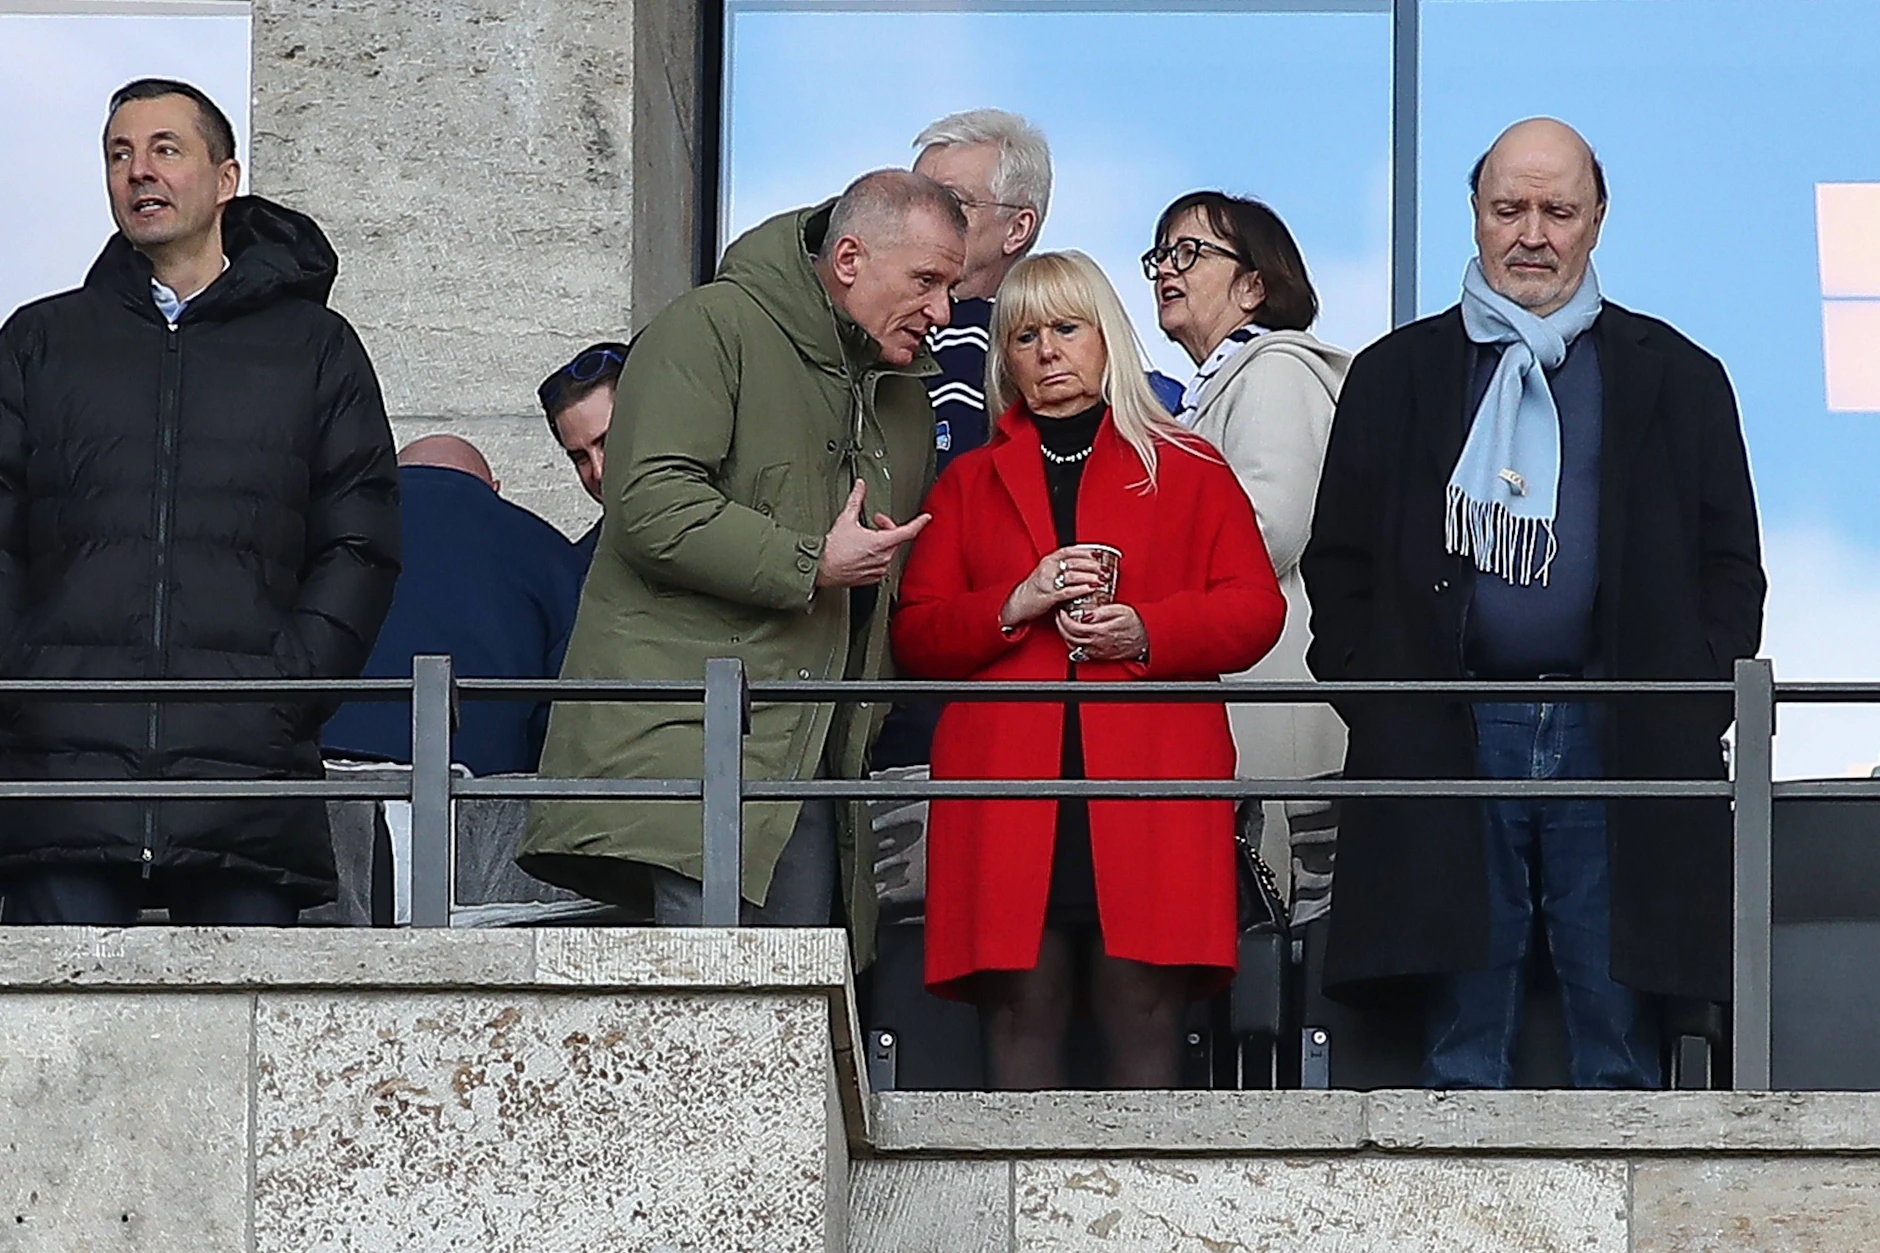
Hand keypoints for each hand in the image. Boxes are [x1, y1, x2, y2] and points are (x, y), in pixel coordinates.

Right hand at [816, 479, 930, 588]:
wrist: (821, 568)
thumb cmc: (832, 549)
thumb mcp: (846, 519)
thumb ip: (856, 500)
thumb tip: (860, 486)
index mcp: (881, 542)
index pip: (908, 531)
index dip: (919, 523)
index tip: (926, 518)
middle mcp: (883, 557)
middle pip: (896, 538)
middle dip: (887, 527)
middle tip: (875, 521)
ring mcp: (879, 568)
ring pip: (888, 551)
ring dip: (881, 542)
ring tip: (865, 538)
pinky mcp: (873, 577)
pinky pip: (881, 563)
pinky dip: (876, 555)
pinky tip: (862, 552)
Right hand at [1000, 546, 1106, 627]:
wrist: (1019, 603)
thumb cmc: (1036, 588)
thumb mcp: (1049, 571)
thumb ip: (1064, 567)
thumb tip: (1087, 566)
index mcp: (1049, 560)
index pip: (1070, 551)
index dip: (1085, 552)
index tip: (1098, 554)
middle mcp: (1048, 569)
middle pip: (1074, 563)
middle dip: (1092, 566)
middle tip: (1103, 570)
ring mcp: (1047, 582)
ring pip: (1072, 576)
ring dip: (1089, 578)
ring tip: (1100, 580)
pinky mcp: (1048, 597)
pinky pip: (1067, 592)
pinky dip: (1080, 590)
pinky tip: (1090, 589)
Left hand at [1056, 602, 1147, 662]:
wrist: (1148, 639)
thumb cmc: (1137, 624)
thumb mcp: (1121, 610)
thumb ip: (1101, 612)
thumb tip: (1086, 614)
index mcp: (1100, 632)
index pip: (1073, 627)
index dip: (1064, 619)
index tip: (1062, 612)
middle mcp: (1096, 644)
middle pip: (1070, 638)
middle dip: (1061, 626)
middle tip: (1060, 617)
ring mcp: (1097, 651)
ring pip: (1073, 646)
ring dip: (1066, 636)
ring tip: (1065, 625)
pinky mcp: (1100, 656)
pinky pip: (1081, 652)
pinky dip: (1073, 644)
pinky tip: (1074, 636)